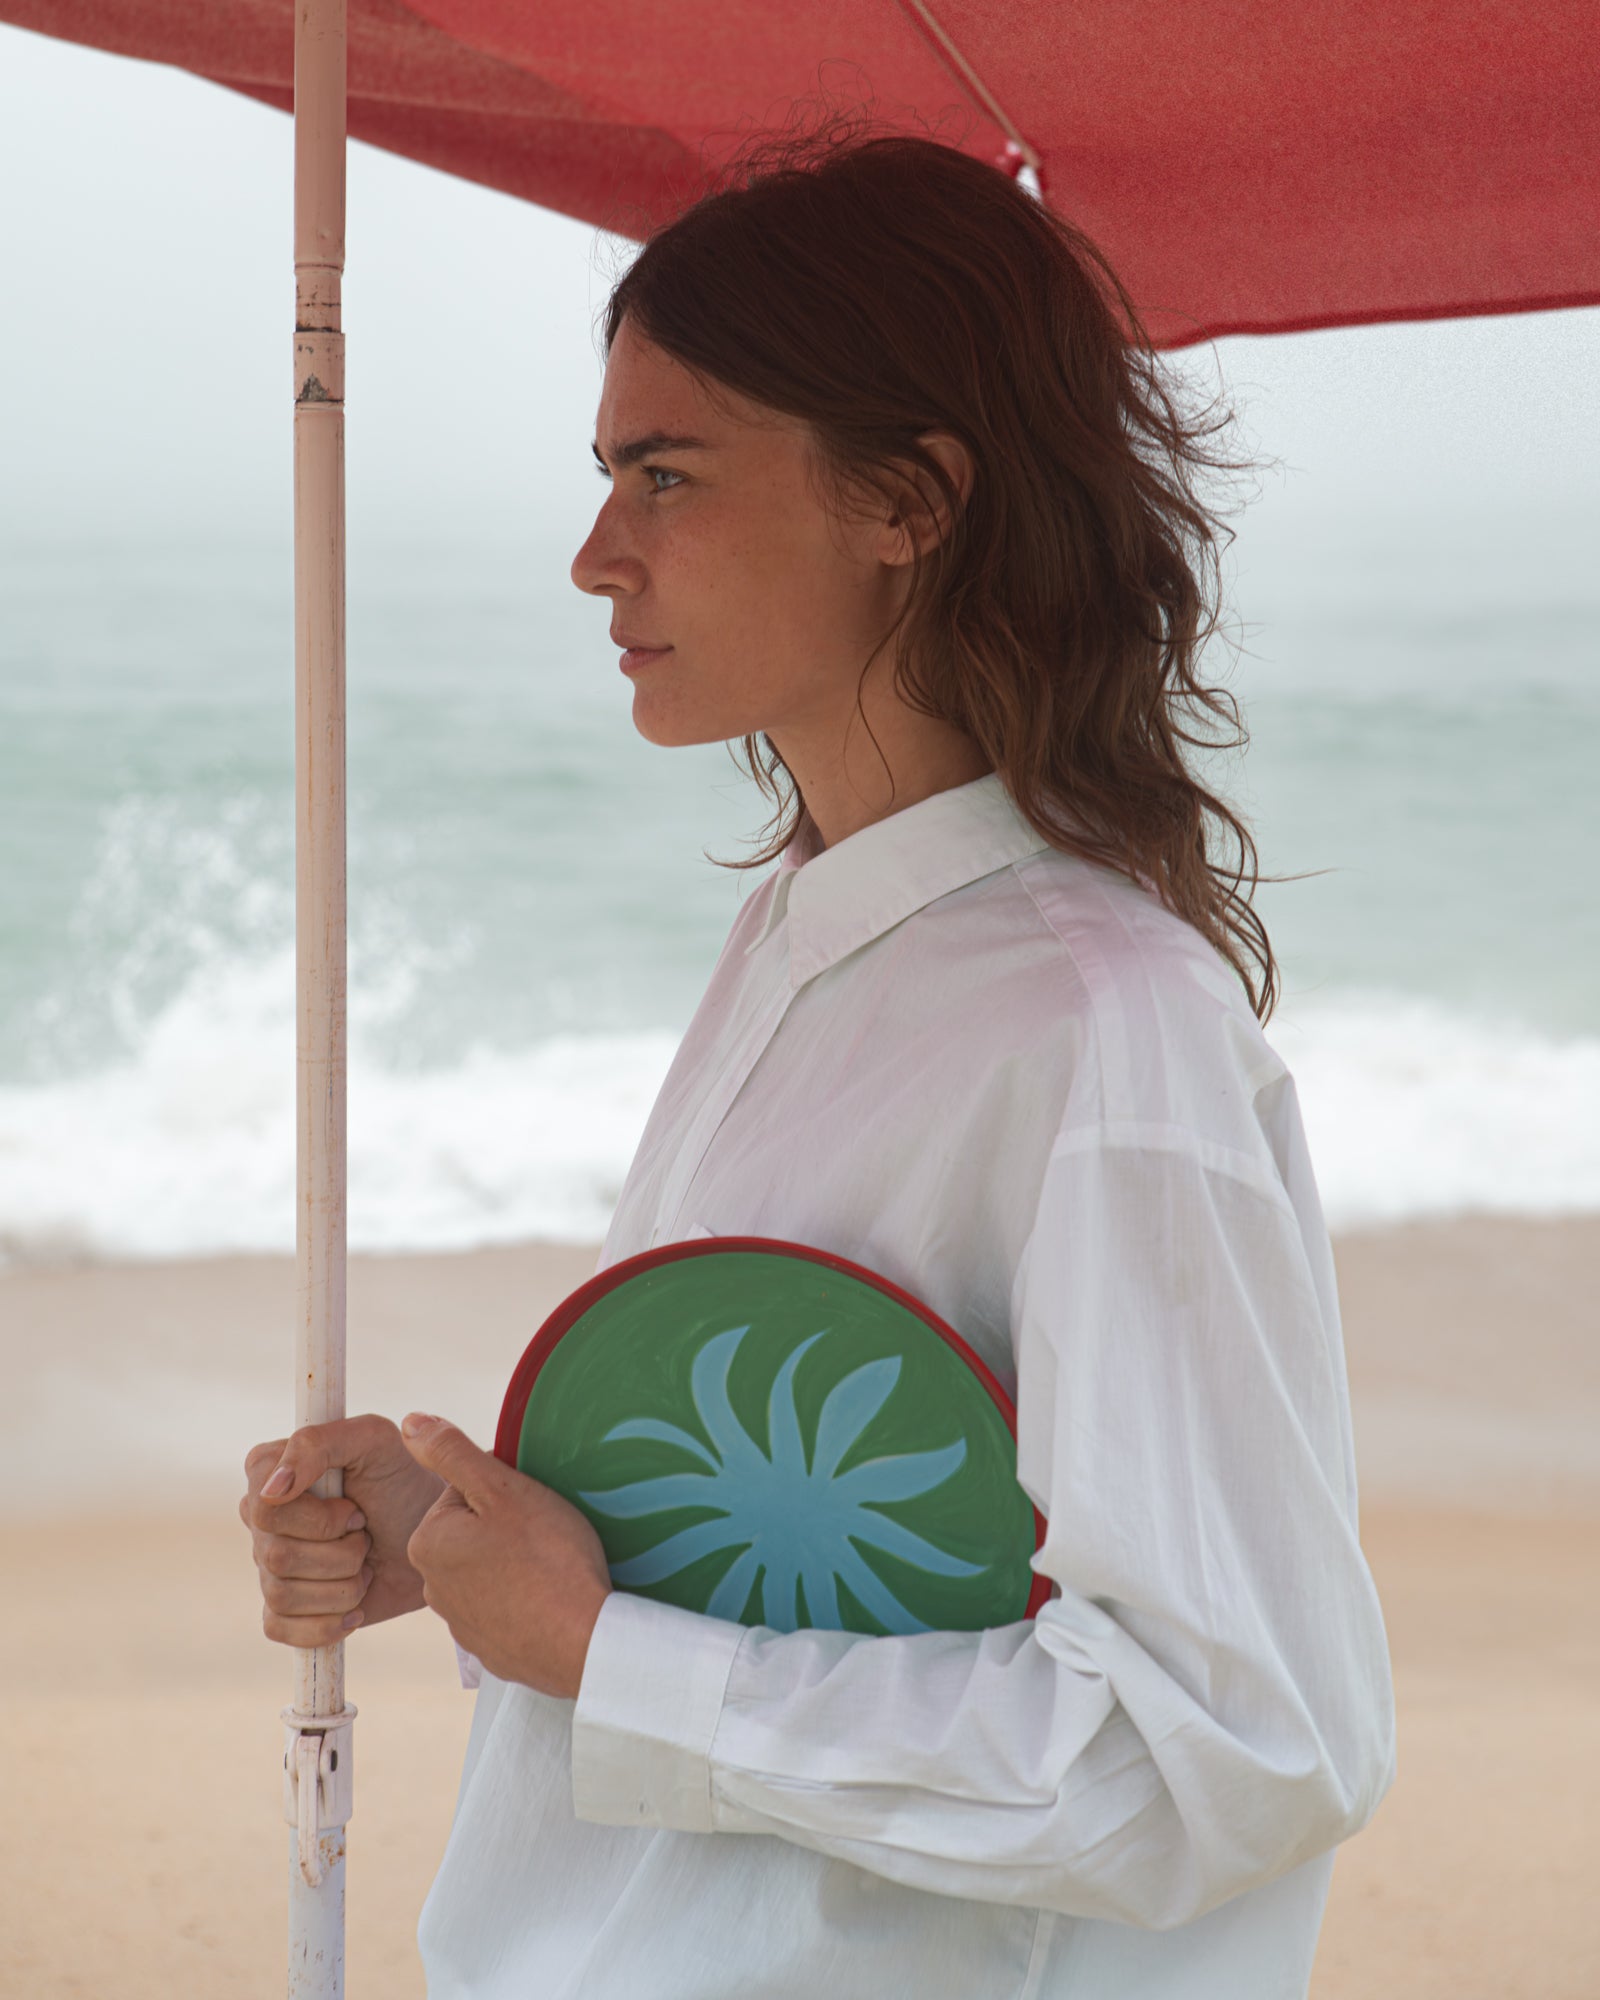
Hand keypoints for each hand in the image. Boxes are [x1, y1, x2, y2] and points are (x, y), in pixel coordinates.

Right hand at [239, 1414, 445, 1646]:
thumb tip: (271, 1489)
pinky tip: (354, 1606)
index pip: (263, 1508)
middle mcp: (264, 1519)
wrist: (437, 1540)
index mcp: (271, 1471)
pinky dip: (325, 1622)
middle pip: (275, 1556)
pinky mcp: (285, 1607)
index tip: (354, 1508)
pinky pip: (278, 1627)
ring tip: (366, 1564)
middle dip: (340, 1553)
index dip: (315, 1519)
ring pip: (281, 1595)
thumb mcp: (375, 1441)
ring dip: (342, 1585)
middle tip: (366, 1534)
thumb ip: (317, 1443)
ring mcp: (270, 1564)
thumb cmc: (406, 1481)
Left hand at [400, 1413, 612, 1699]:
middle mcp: (432, 1586)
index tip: (527, 1508)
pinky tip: (549, 1598)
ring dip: (514, 1563)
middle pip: (472, 1531)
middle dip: (504, 1526)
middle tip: (541, 1536)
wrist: (584, 1641)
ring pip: (488, 1569)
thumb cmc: (548, 1559)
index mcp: (427, 1542)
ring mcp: (461, 1623)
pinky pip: (505, 1607)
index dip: (502, 1490)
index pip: (462, 1492)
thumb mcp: (502, 1488)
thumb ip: (452, 1452)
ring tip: (549, 1567)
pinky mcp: (491, 1648)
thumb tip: (410, 1423)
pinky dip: (525, 1600)